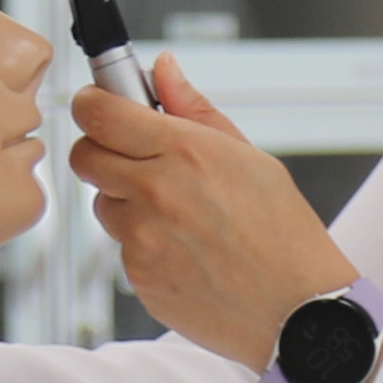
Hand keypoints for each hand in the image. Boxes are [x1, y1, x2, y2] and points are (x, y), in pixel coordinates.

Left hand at [67, 59, 355, 374]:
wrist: (298, 312)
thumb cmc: (284, 234)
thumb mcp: (251, 159)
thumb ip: (196, 111)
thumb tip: (162, 70)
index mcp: (185, 152)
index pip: (99, 113)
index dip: (93, 104)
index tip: (100, 106)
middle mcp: (156, 193)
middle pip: (84, 156)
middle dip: (102, 151)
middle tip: (135, 159)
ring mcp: (142, 239)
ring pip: (104, 204)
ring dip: (127, 203)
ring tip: (181, 217)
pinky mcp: (139, 277)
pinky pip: (123, 249)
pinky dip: (146, 246)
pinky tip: (188, 252)